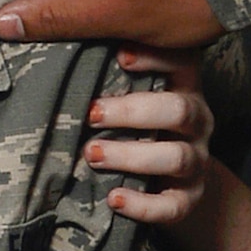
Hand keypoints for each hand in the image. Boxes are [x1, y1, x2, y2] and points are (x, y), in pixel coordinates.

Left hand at [88, 48, 212, 225]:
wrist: (170, 181)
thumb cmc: (138, 125)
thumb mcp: (133, 96)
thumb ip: (110, 77)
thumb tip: (53, 45)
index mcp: (184, 86)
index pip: (182, 62)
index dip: (156, 58)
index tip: (120, 55)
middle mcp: (196, 120)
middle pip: (178, 110)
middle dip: (132, 111)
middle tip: (91, 113)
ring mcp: (196, 160)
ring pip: (175, 157)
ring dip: (131, 155)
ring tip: (92, 154)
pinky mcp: (189, 198)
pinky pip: (172, 205)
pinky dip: (142, 204)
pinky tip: (114, 198)